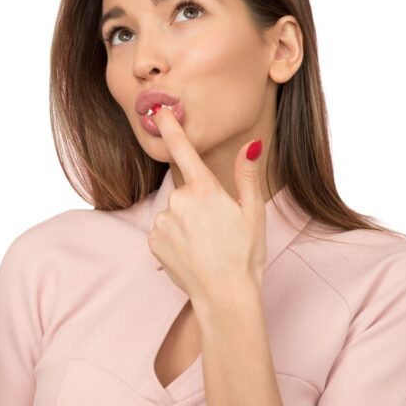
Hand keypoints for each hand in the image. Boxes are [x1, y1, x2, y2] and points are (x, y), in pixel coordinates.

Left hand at [148, 106, 266, 302]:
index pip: (184, 151)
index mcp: (205, 190)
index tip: (157, 111)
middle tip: (216, 229)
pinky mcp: (153, 241)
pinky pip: (163, 231)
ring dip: (185, 223)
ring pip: (173, 212)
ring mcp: (163, 222)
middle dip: (197, 204)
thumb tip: (251, 145)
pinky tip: (190, 252)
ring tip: (204, 245)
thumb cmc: (245, 254)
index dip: (170, 128)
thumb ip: (246, 175)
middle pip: (184, 191)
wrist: (225, 295)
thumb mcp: (253, 212)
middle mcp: (179, 201)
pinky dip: (173, 238)